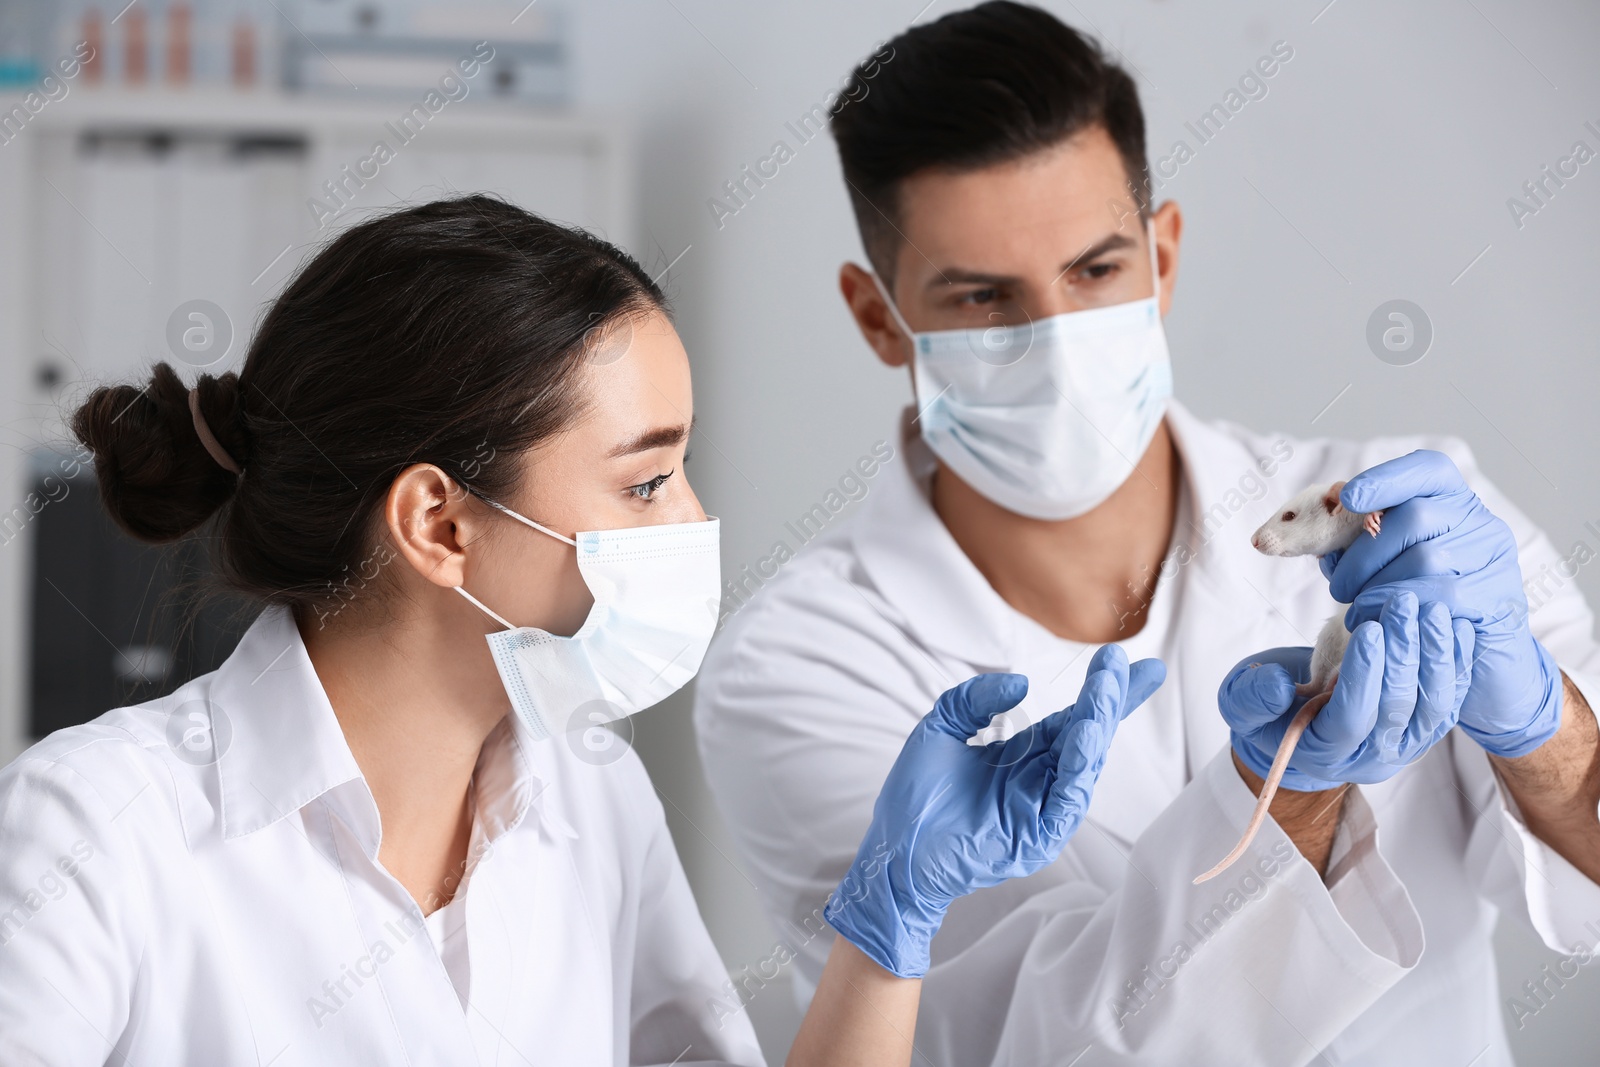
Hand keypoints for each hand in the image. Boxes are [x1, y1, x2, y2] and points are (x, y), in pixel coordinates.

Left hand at [824, 645, 1164, 977]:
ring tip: (1105, 691)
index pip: (1073, 719)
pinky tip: (1083, 734)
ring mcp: (1042, 812)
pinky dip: (1078, 768)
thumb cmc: (915, 796)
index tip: (1124, 659)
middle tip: (1131, 665)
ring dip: (1097, 725)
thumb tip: (1021, 683)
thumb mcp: (940, 728)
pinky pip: (1066, 802)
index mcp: (1024, 756)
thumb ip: (974, 699)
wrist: (891, 849)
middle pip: (1088, 737)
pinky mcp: (1037, 840)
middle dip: (1111, 701)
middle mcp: (1041, 782)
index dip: (1100, 692)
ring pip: (1083, 765)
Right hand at [1220, 592, 1473, 788]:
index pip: (1350, 719)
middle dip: (1402, 653)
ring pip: (1434, 705)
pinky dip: (1457, 662)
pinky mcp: (1426, 727)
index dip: (1361, 676)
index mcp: (1324, 752)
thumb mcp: (1240, 704)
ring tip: (1430, 609)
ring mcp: (1404, 744)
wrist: (1296, 722)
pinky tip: (1455, 626)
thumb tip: (1278, 685)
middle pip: (1397, 708)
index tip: (1367, 629)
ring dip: (1435, 654)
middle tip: (1401, 603)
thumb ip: (1252, 697)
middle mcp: (1371, 756)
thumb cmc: (1266, 709)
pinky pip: (1452, 698)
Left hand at [1325, 450, 1562, 757]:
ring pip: (1425, 559)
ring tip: (1354, 607)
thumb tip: (1311, 515)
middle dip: (1363, 554)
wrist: (1472, 651)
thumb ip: (1351, 536)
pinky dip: (1397, 608)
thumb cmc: (1415, 595)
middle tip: (1338, 585)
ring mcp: (1494, 557)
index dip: (1383, 479)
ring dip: (1376, 586)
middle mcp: (1478, 520)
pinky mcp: (1498, 596)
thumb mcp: (1382, 558)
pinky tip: (1376, 621)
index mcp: (1450, 498)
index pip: (1424, 469)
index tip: (1347, 497)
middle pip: (1414, 517)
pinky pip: (1440, 597)